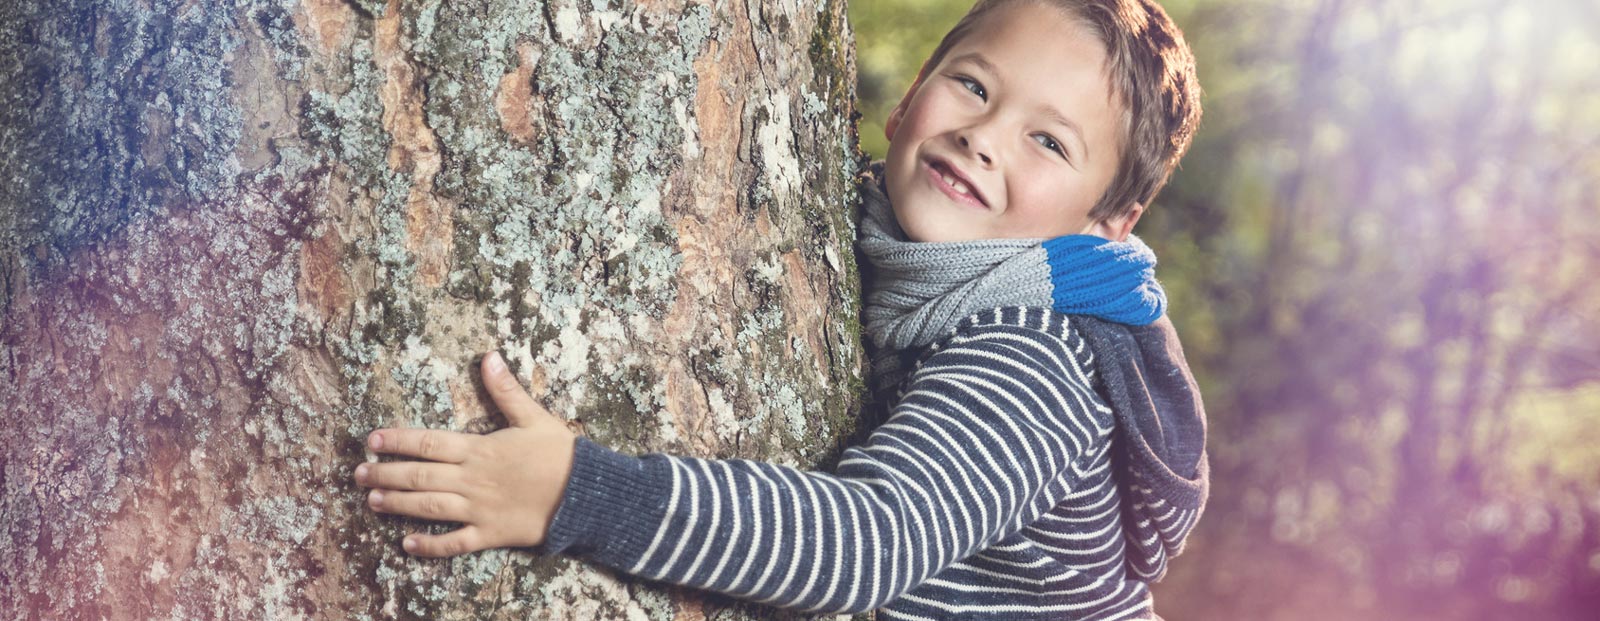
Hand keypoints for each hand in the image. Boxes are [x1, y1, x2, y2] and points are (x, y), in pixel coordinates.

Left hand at [353, 351, 576, 556]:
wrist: (586, 494)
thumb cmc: (561, 454)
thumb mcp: (535, 416)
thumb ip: (506, 390)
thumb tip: (489, 357)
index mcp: (480, 449)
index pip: (429, 442)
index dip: (398, 441)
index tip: (372, 441)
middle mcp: (472, 479)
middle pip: (420, 476)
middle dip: (386, 474)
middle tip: (358, 474)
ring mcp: (479, 509)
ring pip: (429, 507)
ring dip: (398, 504)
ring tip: (373, 501)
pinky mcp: (491, 533)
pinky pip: (455, 541)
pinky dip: (431, 545)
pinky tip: (408, 544)